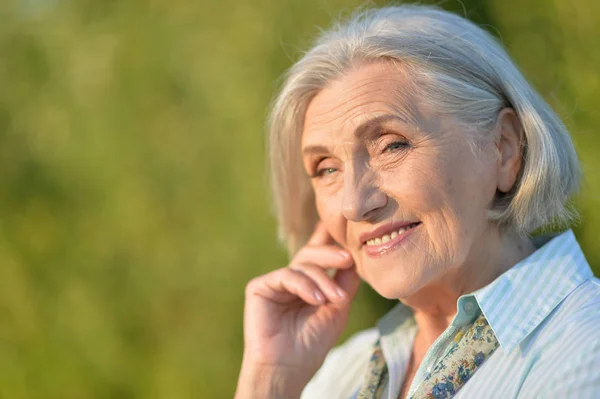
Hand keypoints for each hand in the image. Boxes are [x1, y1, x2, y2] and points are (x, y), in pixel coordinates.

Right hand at [236, 222, 360, 398]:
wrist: (288, 368)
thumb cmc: (312, 342)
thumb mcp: (337, 308)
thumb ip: (344, 281)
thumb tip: (354, 258)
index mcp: (309, 282)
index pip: (318, 253)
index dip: (326, 236)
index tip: (337, 222)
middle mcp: (291, 278)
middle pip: (312, 253)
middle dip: (331, 254)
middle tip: (348, 259)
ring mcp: (275, 281)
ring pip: (302, 264)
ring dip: (323, 280)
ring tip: (336, 300)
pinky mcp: (259, 286)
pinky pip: (286, 275)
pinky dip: (304, 286)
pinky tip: (316, 301)